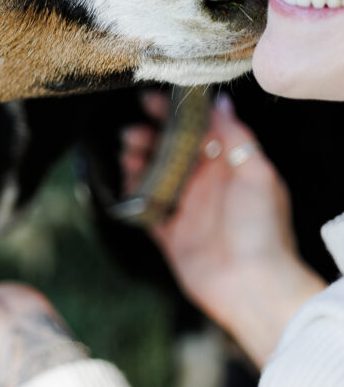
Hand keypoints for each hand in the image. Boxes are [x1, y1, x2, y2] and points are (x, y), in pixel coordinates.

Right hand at [121, 93, 324, 366]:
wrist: (253, 285)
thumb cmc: (262, 228)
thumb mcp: (257, 173)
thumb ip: (236, 136)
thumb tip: (221, 101)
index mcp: (228, 166)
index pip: (196, 131)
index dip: (173, 115)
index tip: (150, 101)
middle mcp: (206, 185)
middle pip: (170, 152)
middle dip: (149, 137)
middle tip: (131, 131)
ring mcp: (187, 210)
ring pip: (154, 177)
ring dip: (138, 161)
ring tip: (126, 153)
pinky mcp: (171, 235)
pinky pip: (147, 210)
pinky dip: (134, 195)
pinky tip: (124, 182)